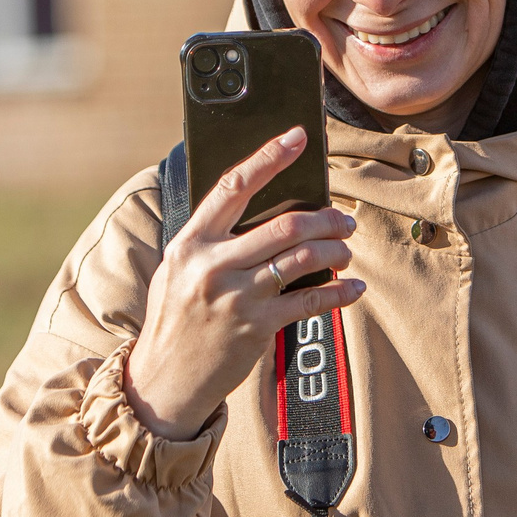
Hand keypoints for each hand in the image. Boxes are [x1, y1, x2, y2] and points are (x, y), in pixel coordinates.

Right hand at [126, 127, 362, 440]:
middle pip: (284, 224)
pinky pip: (310, 300)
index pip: (234, 186)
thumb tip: (266, 209)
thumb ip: (213, 240)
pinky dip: (339, 291)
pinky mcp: (256, 327)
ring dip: (335, 249)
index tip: (297, 137)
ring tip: (346, 248)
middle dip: (325, 217)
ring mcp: (236, 296)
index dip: (268, 157)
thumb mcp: (179, 269)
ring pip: (303, 257)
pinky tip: (352, 286)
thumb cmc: (176, 318)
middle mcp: (213, 265)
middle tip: (344, 218)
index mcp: (191, 242)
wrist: (164, 380)